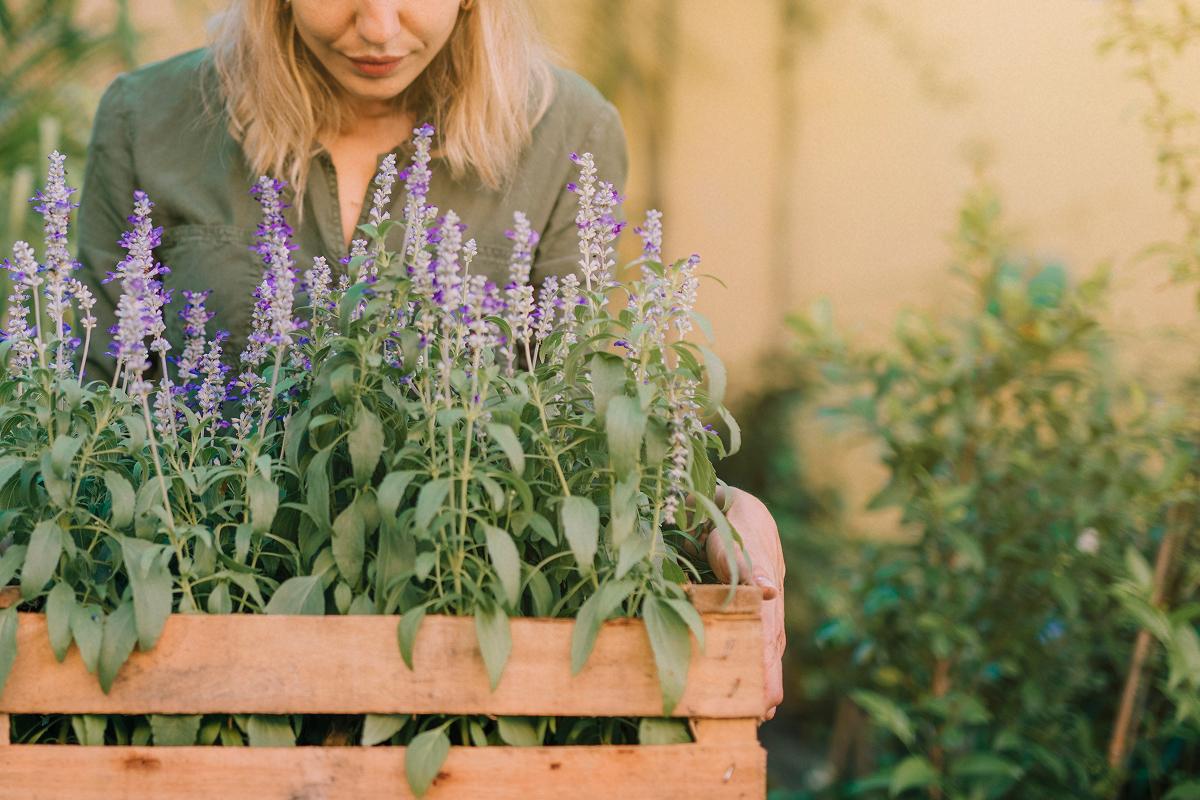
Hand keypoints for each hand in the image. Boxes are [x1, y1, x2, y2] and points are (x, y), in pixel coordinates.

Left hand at [704, 484, 785, 720]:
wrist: (739, 511)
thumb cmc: (734, 528)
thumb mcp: (737, 543)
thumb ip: (749, 567)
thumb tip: (767, 592)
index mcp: (765, 596)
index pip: (767, 638)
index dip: (766, 668)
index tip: (768, 697)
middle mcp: (767, 606)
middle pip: (771, 648)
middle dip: (768, 681)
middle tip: (764, 715)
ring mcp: (762, 608)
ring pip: (767, 647)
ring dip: (765, 676)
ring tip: (762, 710)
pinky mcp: (752, 609)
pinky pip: (756, 638)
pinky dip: (757, 661)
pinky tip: (754, 682)